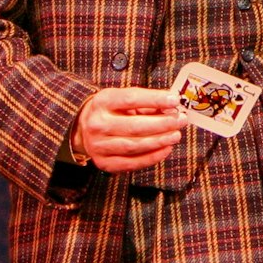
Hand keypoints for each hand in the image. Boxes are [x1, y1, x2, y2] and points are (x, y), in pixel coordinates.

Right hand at [72, 87, 186, 172]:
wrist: (82, 128)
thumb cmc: (109, 110)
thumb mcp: (122, 99)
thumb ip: (146, 102)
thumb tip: (171, 106)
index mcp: (103, 102)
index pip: (131, 98)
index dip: (155, 99)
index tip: (174, 100)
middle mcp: (98, 124)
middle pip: (135, 126)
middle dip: (163, 123)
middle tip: (181, 120)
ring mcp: (99, 146)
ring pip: (135, 146)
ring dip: (160, 141)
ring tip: (176, 135)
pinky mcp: (104, 163)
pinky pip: (132, 163)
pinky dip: (152, 157)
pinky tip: (166, 149)